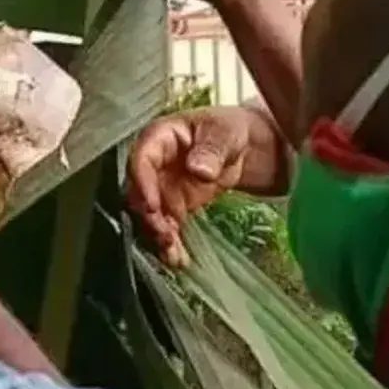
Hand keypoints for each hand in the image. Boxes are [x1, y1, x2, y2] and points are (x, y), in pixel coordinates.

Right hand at [127, 105, 282, 267]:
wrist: (248, 147)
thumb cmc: (231, 129)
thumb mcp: (225, 133)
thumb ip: (212, 150)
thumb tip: (197, 169)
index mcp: (161, 137)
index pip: (142, 158)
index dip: (142, 181)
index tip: (152, 205)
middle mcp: (155, 163)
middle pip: (139, 190)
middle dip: (149, 216)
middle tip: (165, 236)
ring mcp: (164, 186)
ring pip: (150, 213)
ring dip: (158, 235)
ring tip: (174, 255)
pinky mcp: (176, 205)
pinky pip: (167, 225)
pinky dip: (171, 243)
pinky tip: (179, 259)